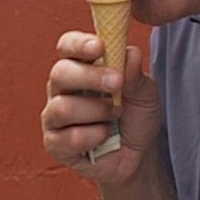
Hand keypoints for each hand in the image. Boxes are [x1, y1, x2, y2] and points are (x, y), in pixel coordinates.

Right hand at [41, 31, 162, 185]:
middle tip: (117, 83)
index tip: (99, 47)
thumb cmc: (136, 117)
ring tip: (115, 115)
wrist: (139, 155)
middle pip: (60, 73)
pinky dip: (94, 137)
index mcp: (80, 67)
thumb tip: (130, 54)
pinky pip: (67, 138)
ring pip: (62, 108)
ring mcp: (55, 116)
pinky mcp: (55, 143)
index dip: (78, 44)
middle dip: (90, 77)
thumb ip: (135, 74)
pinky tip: (104, 136)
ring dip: (96, 111)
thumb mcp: (145, 93)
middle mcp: (62, 89)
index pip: (67, 46)